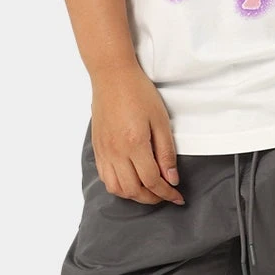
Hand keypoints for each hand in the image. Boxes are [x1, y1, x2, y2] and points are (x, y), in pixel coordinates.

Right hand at [89, 62, 185, 204]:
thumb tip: (171, 178)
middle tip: (165, 195)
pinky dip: (119, 186)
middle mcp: (116, 152)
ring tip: (149, 191)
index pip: (152, 181)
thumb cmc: (138, 93)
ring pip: (116, 188)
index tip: (178, 197)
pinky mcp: (97, 148)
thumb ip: (166, 152)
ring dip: (134, 195)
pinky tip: (131, 181)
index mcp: (134, 144)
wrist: (112, 76)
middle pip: (133, 190)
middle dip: (152, 198)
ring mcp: (104, 151)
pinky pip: (105, 177)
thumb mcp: (160, 120)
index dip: (167, 193)